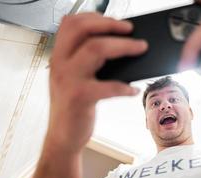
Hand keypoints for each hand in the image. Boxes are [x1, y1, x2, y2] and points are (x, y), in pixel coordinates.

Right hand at [47, 13, 147, 152]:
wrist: (63, 136)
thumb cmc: (74, 105)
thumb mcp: (75, 78)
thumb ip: (88, 62)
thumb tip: (121, 48)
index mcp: (59, 56)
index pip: (71, 23)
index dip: (95, 17)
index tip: (115, 21)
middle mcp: (60, 64)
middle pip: (83, 30)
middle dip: (110, 24)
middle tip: (131, 29)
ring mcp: (68, 80)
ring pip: (96, 50)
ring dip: (124, 47)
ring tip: (141, 48)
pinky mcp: (79, 98)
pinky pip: (108, 86)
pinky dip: (125, 87)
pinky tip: (133, 90)